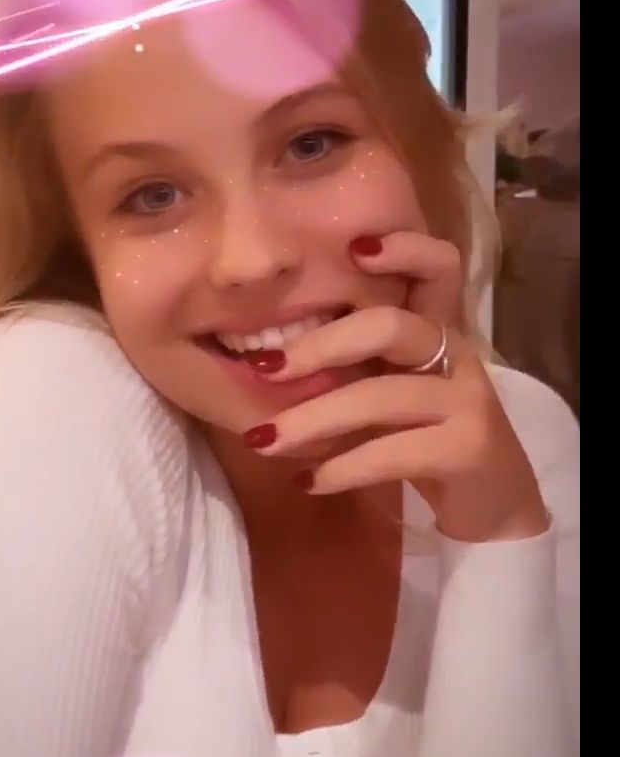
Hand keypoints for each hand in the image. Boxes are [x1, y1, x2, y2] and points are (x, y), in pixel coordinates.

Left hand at [243, 232, 549, 543]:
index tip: (353, 249)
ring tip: (264, 441)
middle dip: (320, 345)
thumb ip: (351, 367)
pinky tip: (309, 482)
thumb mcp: (390, 392)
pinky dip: (343, 467)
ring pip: (381, 396)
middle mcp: (456, 354)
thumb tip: (263, 361)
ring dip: (312, 419)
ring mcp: (468, 400)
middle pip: (390, 326)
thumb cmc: (425, 439)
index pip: (440, 267)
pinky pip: (393, 452)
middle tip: (263, 368)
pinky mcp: (469, 449)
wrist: (493, 507)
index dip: (406, 249)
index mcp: (437, 330)